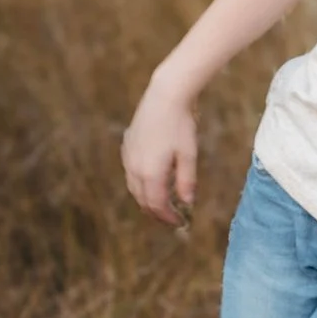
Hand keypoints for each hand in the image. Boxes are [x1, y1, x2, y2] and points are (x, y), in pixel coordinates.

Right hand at [122, 81, 198, 227]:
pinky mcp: (128, 145)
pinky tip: (153, 179)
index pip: (156, 205)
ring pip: (134, 187)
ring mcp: (128, 156)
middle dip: (156, 211)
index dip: (167, 217)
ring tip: (163, 202)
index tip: (180, 222)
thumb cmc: (181, 124)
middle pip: (142, 199)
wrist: (166, 95)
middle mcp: (134, 168)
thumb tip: (188, 203)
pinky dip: (141, 182)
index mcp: (150, 173)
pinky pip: (131, 171)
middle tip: (172, 217)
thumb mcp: (188, 155)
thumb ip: (186, 181)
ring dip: (147, 198)